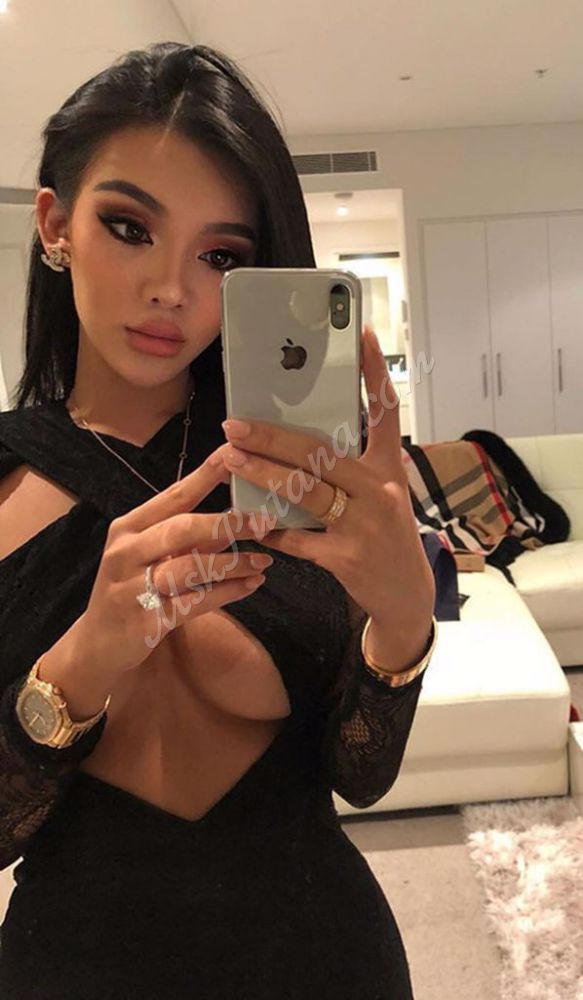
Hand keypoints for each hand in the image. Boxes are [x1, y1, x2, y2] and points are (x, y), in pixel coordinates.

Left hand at [217, 326, 434, 655]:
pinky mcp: (345, 557)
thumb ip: (349, 469)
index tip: (364, 335)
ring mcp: (364, 524)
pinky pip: (296, 538)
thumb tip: (295, 443)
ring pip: (302, 490)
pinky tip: (250, 524)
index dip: (375, 373)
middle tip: (235, 423)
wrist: (407, 595)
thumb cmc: (385, 536)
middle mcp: (380, 490)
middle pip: (320, 453)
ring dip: (261, 474)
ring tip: (230, 459)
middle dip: (272, 436)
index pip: (385, 412)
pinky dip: (270, 530)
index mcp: (389, 468)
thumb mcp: (380, 496)